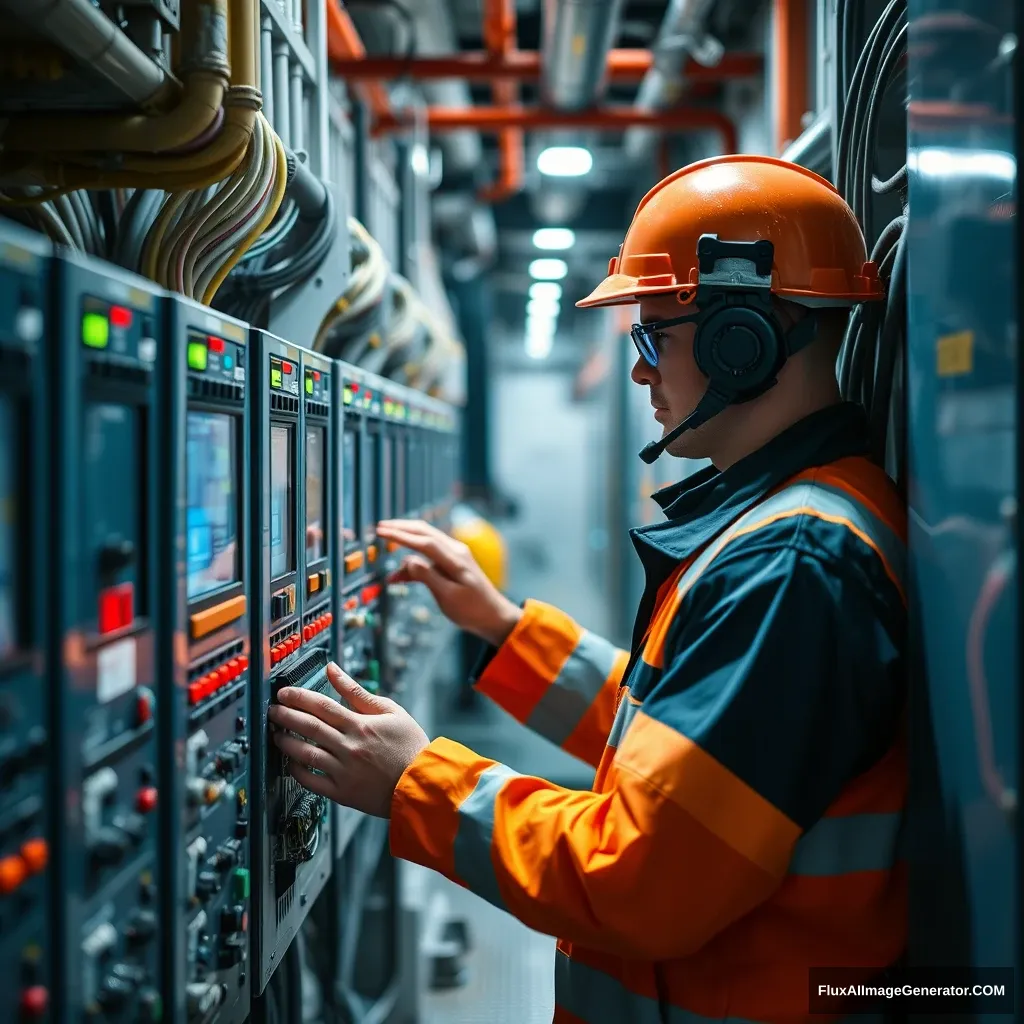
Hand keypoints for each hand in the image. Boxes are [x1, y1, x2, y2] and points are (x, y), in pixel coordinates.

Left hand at [267, 663, 428, 817]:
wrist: (423, 784)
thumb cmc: (410, 746)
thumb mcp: (391, 711)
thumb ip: (358, 692)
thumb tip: (333, 670)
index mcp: (361, 725)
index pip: (322, 706)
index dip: (299, 697)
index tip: (285, 693)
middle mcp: (349, 747)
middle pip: (309, 727)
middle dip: (286, 716)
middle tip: (273, 710)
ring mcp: (344, 771)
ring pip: (306, 754)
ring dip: (287, 742)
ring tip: (276, 734)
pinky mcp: (343, 792)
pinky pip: (312, 782)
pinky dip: (297, 772)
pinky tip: (291, 763)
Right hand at [376, 519, 521, 646]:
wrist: (494, 616)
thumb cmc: (472, 609)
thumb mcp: (449, 597)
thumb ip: (428, 577)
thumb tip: (408, 561)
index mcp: (455, 558)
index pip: (424, 540)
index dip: (401, 535)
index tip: (381, 532)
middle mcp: (455, 551)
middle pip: (424, 532)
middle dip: (401, 528)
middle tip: (380, 528)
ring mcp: (454, 556)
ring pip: (425, 542)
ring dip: (406, 541)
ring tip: (385, 542)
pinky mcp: (452, 564)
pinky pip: (429, 557)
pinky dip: (413, 563)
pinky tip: (398, 575)